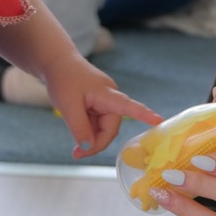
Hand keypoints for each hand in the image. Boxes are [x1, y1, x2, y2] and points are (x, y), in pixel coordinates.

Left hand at [42, 54, 162, 158]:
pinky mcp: (98, 105)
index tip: (158, 120)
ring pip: (103, 129)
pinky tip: (76, 131)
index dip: (144, 115)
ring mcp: (105, 102)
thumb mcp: (68, 105)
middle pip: (111, 128)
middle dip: (96, 142)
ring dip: (90, 138)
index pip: (128, 106)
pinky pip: (97, 124)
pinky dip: (87, 132)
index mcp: (107, 94)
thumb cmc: (64, 78)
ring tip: (73, 143)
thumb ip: (79, 128)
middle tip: (76, 153)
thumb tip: (89, 148)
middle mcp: (110, 98)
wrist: (57, 62)